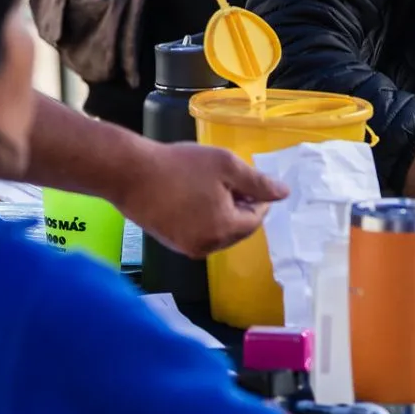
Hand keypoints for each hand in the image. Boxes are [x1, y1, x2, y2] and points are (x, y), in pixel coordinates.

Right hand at [114, 143, 288, 257]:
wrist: (130, 173)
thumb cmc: (180, 166)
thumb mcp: (226, 166)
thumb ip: (258, 182)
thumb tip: (284, 194)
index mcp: (225, 229)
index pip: (255, 219)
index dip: (257, 198)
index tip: (246, 178)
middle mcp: (208, 247)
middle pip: (238, 229)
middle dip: (240, 206)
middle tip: (227, 180)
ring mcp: (187, 248)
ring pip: (219, 232)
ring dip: (222, 212)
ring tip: (209, 185)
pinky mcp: (170, 243)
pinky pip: (199, 233)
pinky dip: (203, 217)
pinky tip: (192, 195)